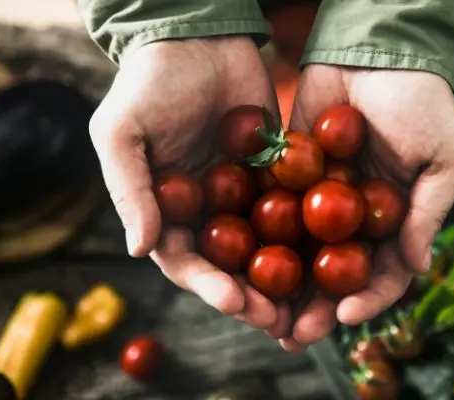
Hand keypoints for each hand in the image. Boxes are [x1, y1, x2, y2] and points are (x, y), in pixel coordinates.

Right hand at [89, 37, 281, 328]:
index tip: (236, 303)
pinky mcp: (274, 174)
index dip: (209, 287)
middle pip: (232, 266)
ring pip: (266, 247)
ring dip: (286, 279)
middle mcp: (206, 211)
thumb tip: (137, 249)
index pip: (187, 262)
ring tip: (310, 305)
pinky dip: (309, 235)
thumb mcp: (122, 133)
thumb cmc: (148, 83)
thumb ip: (129, 190)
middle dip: (254, 297)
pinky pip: (294, 207)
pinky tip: (331, 255)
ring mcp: (242, 195)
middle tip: (282, 321)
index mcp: (167, 211)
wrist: (198, 38)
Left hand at [276, 65, 453, 350]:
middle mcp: (357, 218)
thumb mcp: (446, 155)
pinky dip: (257, 237)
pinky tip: (238, 261)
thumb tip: (419, 267)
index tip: (345, 316)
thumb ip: (431, 210)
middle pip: (335, 273)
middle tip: (292, 334)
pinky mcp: (288, 175)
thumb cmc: (426, 102)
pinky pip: (273, 210)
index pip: (384, 272)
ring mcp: (321, 199)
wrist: (378, 52)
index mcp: (397, 220)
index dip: (368, 298)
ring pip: (300, 252)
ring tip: (258, 311)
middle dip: (315, 306)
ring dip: (282, 286)